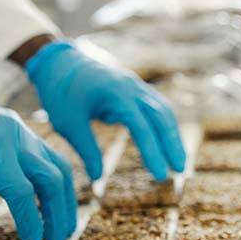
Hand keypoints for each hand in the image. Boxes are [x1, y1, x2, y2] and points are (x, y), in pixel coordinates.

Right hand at [0, 68, 75, 239]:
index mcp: (14, 132)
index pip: (51, 160)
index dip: (61, 190)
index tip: (60, 215)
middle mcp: (19, 134)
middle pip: (59, 171)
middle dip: (66, 206)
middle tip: (63, 235)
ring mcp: (10, 144)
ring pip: (51, 181)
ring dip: (56, 215)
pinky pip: (23, 194)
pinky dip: (31, 219)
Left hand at [26, 42, 185, 180]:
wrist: (59, 61)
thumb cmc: (60, 92)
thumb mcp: (67, 123)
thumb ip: (86, 150)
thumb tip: (97, 178)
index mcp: (116, 94)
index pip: (142, 127)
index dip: (153, 152)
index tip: (161, 176)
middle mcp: (132, 87)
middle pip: (162, 117)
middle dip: (173, 145)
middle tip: (181, 171)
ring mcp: (136, 86)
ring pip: (164, 111)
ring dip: (173, 136)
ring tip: (179, 162)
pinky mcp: (136, 89)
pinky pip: (158, 107)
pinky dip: (166, 126)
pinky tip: (168, 143)